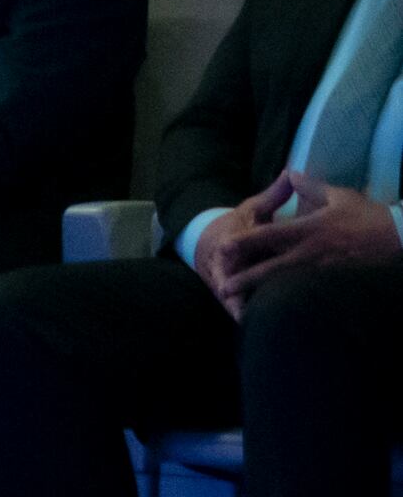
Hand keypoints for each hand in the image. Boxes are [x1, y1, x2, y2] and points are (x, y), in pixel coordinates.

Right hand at [190, 193, 265, 316]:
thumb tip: (290, 173)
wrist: (207, 242)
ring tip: (247, 315)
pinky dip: (239, 313)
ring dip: (238, 302)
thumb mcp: (252, 207)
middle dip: (235, 282)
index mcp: (234, 236)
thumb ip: (274, 195)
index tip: (236, 252)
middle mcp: (226, 259)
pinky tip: (248, 322)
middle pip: (230, 271)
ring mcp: (224, 278)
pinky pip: (233, 305)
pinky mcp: (226, 293)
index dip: (237, 246)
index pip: (237, 241)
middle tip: (241, 292)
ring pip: (231, 291)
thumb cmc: (237, 224)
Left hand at [208, 171, 398, 310]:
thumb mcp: (342, 197)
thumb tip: (291, 173)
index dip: (244, 242)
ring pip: (284, 286)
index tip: (222, 248)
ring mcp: (322, 273)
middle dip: (245, 279)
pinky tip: (274, 311)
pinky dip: (286, 303)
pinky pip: (304, 296)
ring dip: (261, 295)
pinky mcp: (333, 286)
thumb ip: (312, 187)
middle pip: (270, 269)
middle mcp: (311, 253)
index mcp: (309, 229)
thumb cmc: (372, 219)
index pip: (269, 236)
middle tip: (222, 287)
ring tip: (240, 306)